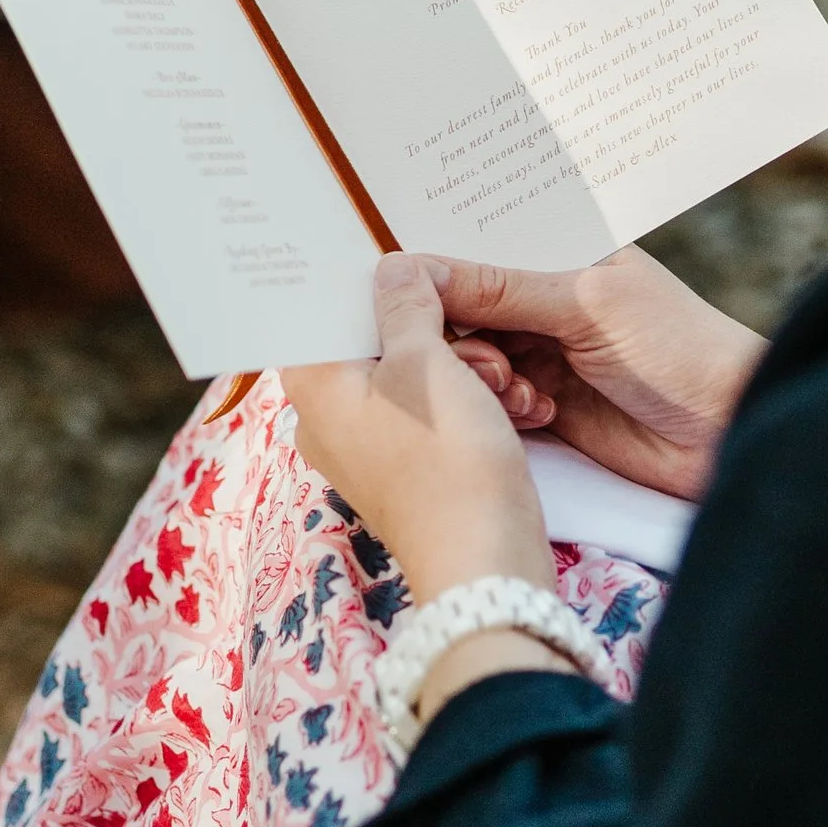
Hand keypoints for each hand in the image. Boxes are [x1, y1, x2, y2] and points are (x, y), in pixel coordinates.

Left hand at [284, 254, 556, 609]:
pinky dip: (470, 400)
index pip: (321, 310)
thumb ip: (405, 303)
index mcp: (313, 386)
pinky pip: (434, 411)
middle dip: (436, 331)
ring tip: (505, 384)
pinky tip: (514, 406)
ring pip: (414, 374)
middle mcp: (329, 417)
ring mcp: (370, 447)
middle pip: (376, 340)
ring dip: (466, 367)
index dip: (369, 285)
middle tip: (478, 345)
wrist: (485, 559)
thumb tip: (393, 267)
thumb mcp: (425, 360)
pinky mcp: (410, 468)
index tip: (411, 268)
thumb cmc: (446, 458)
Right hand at [426, 246, 763, 501]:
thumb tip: (408, 269)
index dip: (431, 261)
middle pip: (456, 305)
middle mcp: (540, 297)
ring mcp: (539, 352)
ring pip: (465, 357)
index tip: (389, 282)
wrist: (730, 430)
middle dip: (453, 331)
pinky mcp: (542, 405)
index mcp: (556, 250)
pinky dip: (501, 409)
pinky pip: (489, 400)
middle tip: (484, 360)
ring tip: (516, 389)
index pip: (472, 243)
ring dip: (479, 375)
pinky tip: (539, 414)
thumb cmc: (676, 346)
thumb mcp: (585, 302)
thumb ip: (499, 288)